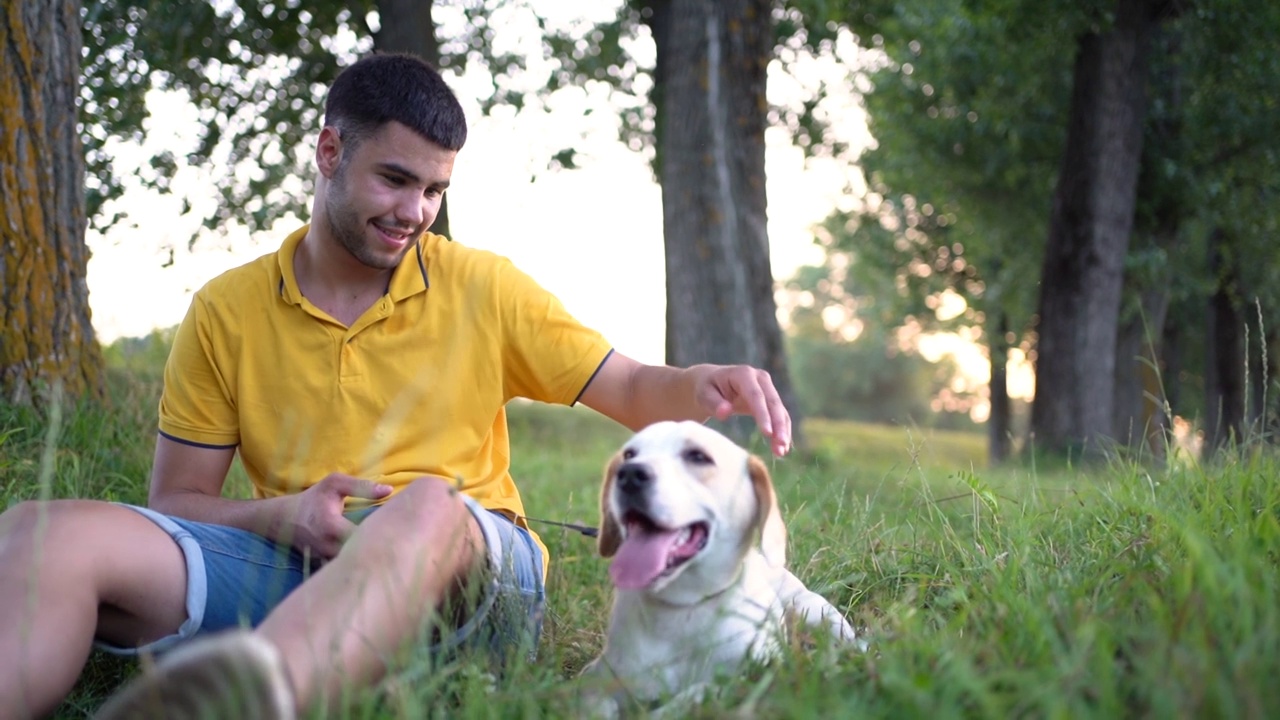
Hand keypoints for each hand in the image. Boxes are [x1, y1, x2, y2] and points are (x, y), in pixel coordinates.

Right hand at [274, 473, 391, 559]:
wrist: (287, 519)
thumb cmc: (314, 499)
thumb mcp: (334, 484)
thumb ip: (361, 486)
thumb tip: (389, 490)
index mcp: (331, 526)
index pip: (364, 535)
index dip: (381, 531)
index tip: (393, 524)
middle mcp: (328, 547)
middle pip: (362, 554)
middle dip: (379, 546)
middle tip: (394, 536)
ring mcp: (326, 560)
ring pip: (355, 564)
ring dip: (370, 556)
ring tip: (384, 546)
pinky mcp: (326, 566)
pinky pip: (347, 569)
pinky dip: (360, 563)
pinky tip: (370, 553)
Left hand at [694, 365, 791, 456]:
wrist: (713, 382)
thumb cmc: (707, 389)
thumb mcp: (705, 395)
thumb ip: (714, 403)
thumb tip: (725, 412)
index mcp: (743, 374)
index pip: (756, 396)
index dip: (763, 414)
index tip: (767, 433)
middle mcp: (760, 378)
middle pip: (773, 403)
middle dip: (778, 424)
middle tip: (781, 444)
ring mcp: (768, 388)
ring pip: (779, 410)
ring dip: (782, 431)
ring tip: (781, 451)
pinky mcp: (770, 400)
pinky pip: (779, 415)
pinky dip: (781, 431)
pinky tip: (782, 447)